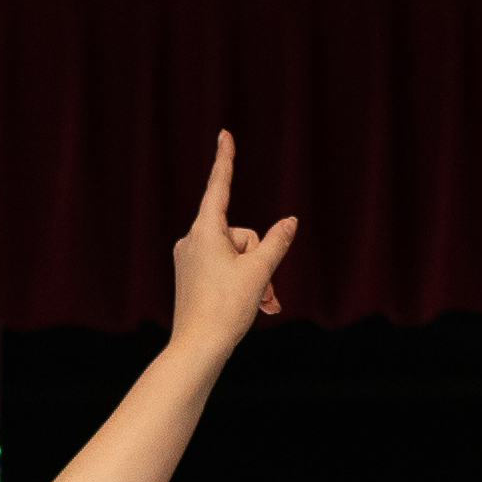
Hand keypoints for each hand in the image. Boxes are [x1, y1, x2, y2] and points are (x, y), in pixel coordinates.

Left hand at [166, 131, 297, 361]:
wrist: (197, 348)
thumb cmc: (225, 309)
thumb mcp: (259, 272)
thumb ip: (277, 242)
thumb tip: (290, 221)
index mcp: (205, 231)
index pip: (220, 185)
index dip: (226, 159)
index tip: (224, 133)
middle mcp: (193, 240)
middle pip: (242, 234)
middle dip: (260, 259)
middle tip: (265, 289)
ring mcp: (190, 260)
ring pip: (237, 256)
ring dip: (257, 277)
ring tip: (264, 304)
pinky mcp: (192, 278)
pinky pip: (225, 270)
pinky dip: (243, 284)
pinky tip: (257, 307)